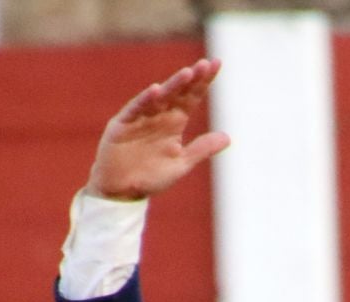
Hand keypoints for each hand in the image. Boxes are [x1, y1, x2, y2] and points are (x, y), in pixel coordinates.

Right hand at [86, 59, 231, 201]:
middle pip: (178, 92)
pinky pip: (136, 110)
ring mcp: (141, 117)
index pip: (192, 96)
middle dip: (191, 79)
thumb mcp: (181, 164)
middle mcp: (160, 115)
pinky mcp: (123, 124)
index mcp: (175, 121)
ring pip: (159, 98)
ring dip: (172, 86)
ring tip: (187, 74)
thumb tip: (228, 137)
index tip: (217, 64)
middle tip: (205, 64)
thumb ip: (201, 149)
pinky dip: (145, 101)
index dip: (203, 81)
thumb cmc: (150, 176)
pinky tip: (156, 91)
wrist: (121, 190)